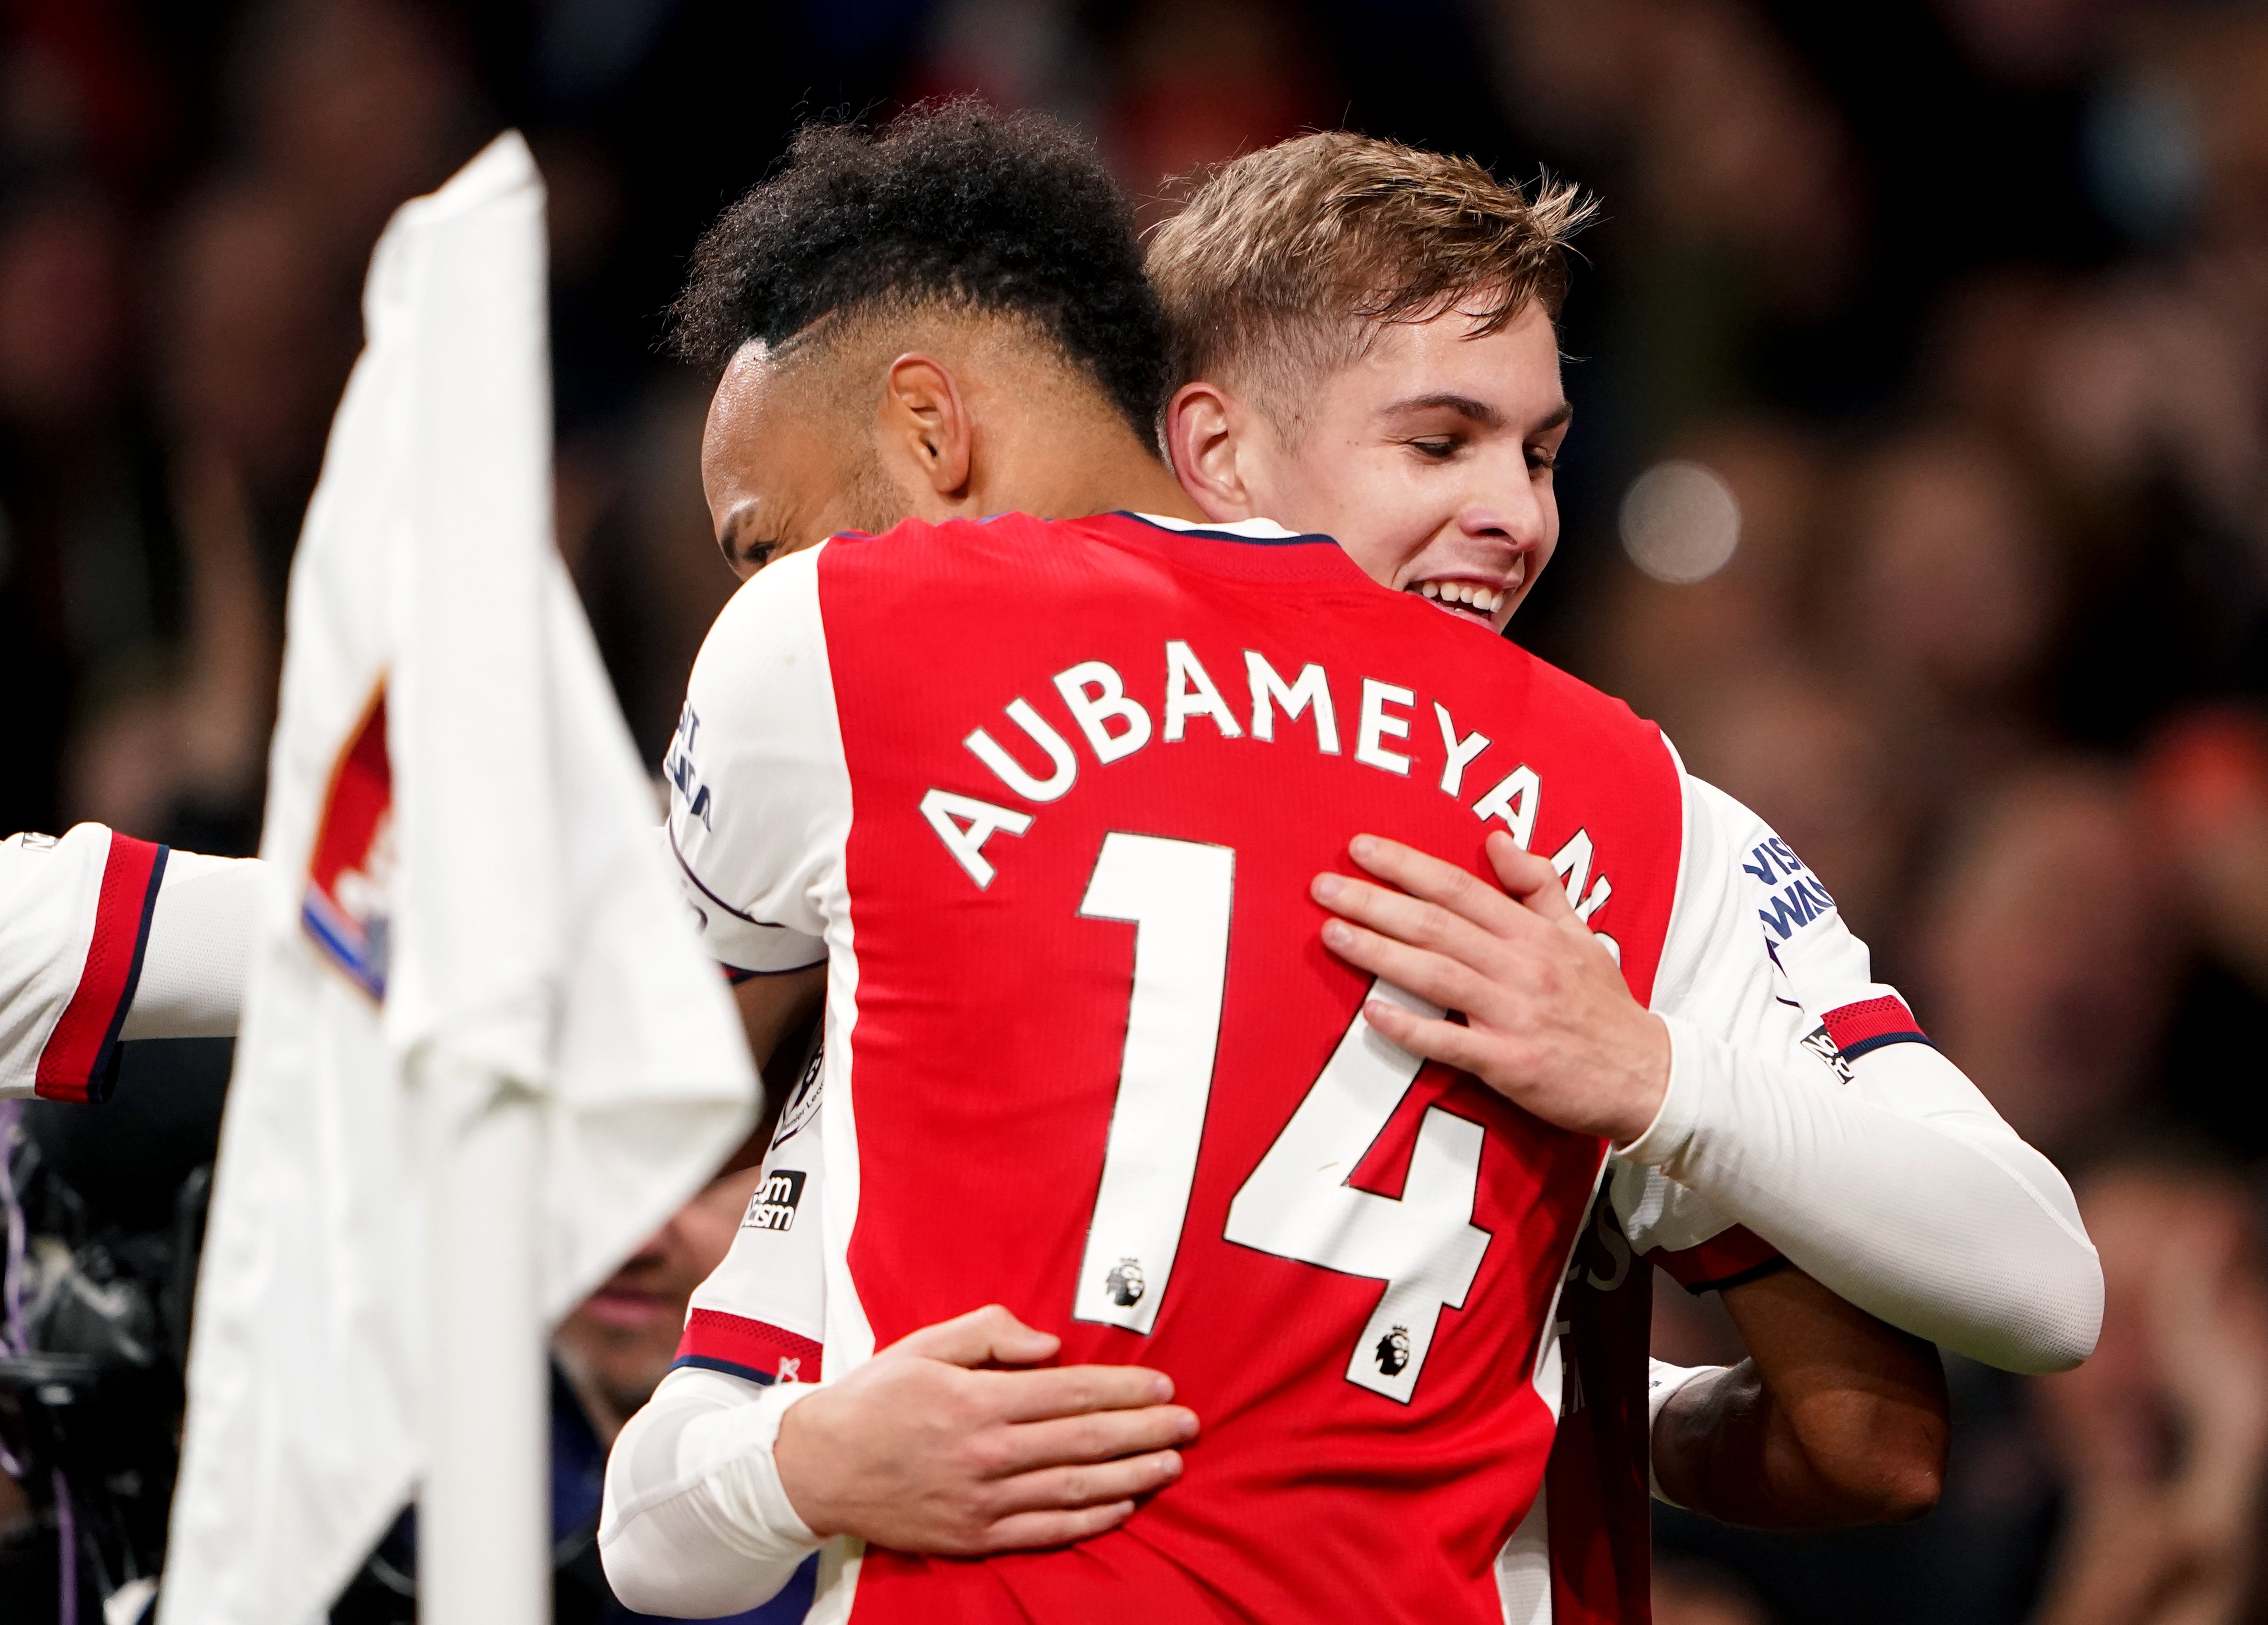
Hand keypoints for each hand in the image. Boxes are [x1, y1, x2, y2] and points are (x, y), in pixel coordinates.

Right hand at [772, 1304, 1197, 1552]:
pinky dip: (1089, 1521)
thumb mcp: (925, 1345)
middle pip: (1084, 1442)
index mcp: (977, 1402)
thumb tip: (1049, 1344)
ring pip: (1074, 1490)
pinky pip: (1045, 1531)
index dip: (1123, 1389)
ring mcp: (982, 1502)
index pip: (1071, 1394)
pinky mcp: (973, 1536)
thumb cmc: (873, 1399)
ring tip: (1170, 1464)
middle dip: (1144, 1431)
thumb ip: (989, 1334)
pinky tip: (1121, 1507)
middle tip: (1188, 1424)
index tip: (1162, 1385)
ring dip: (1131, 1476)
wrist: (816, 1468)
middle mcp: (986, 1454)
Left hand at [1311, 830, 1670, 1143]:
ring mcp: (1514, 1014)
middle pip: (1436, 925)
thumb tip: (1496, 838)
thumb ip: (1537, 884)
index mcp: (1533, 933)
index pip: (1459, 887)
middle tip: (1324, 886)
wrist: (1647, 1076)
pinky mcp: (1510, 1063)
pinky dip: (1410, 1027)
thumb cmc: (1604, 1005)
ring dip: (1379, 952)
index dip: (1407, 865)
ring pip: (1436, 975)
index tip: (1361, 848)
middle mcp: (1521, 966)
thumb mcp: (1580, 932)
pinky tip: (1372, 1012)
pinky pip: (1451, 1042)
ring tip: (1332, 933)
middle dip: (1375, 901)